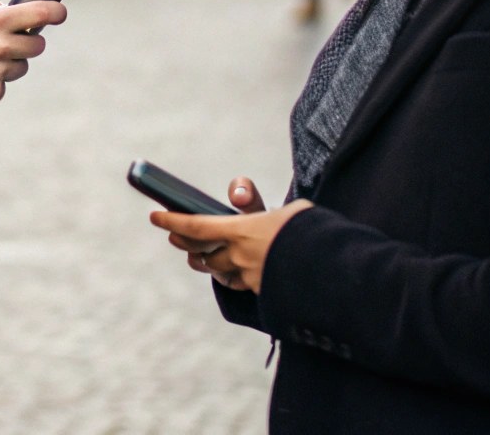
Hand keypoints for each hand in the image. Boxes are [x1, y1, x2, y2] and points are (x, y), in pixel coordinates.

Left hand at [152, 176, 310, 292]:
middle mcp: (240, 256)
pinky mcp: (261, 291)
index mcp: (242, 231)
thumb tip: (239, 197)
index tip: (155, 216)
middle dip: (185, 244)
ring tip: (198, 255)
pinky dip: (229, 275)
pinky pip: (237, 283)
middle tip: (174, 236)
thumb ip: (256, 202)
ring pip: (217, 270)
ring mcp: (249, 277)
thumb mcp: (289, 207)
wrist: (333, 274)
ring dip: (206, 262)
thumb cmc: (312, 233)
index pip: (196, 226)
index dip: (172, 221)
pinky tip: (229, 271)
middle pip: (201, 253)